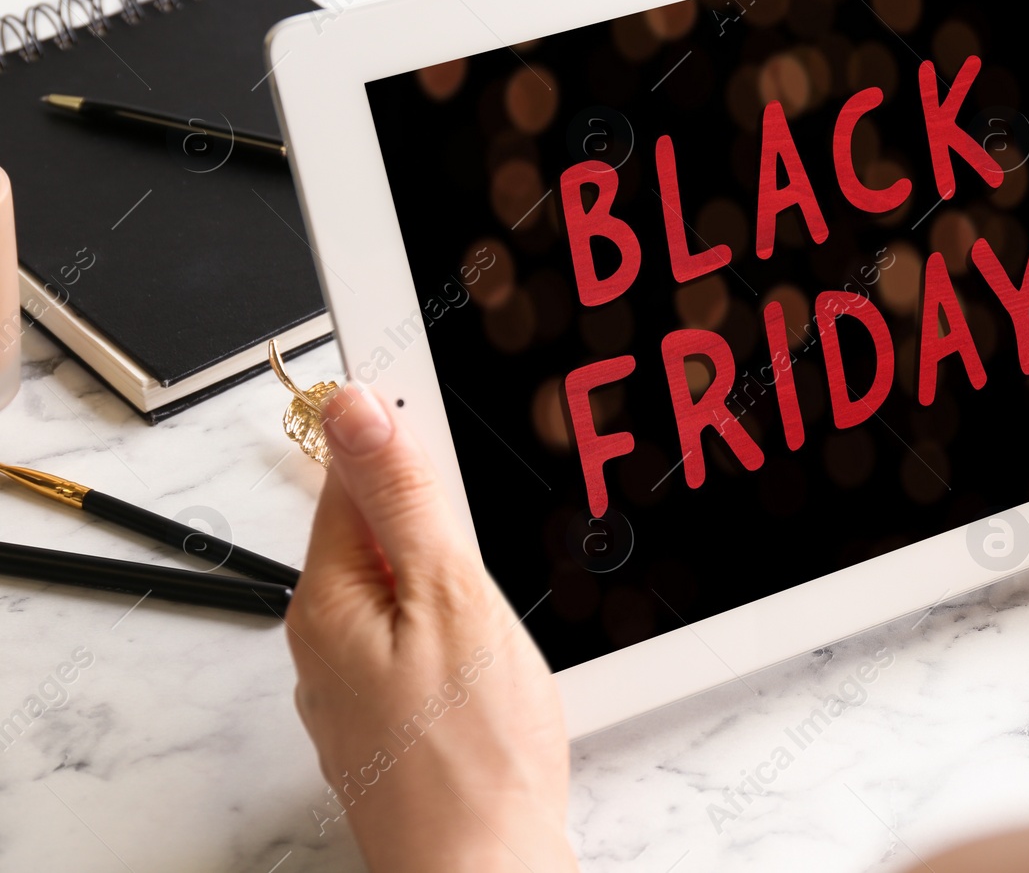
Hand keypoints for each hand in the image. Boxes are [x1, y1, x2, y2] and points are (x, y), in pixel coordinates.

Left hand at [285, 382, 577, 872]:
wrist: (488, 872)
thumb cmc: (475, 754)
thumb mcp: (451, 596)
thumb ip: (404, 498)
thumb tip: (353, 406)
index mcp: (326, 601)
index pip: (346, 479)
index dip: (401, 441)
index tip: (445, 414)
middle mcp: (322, 646)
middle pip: (375, 537)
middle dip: (437, 522)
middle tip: (495, 543)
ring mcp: (354, 692)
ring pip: (402, 596)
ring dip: (450, 582)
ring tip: (502, 611)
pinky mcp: (391, 726)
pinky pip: (416, 647)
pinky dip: (456, 635)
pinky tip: (494, 662)